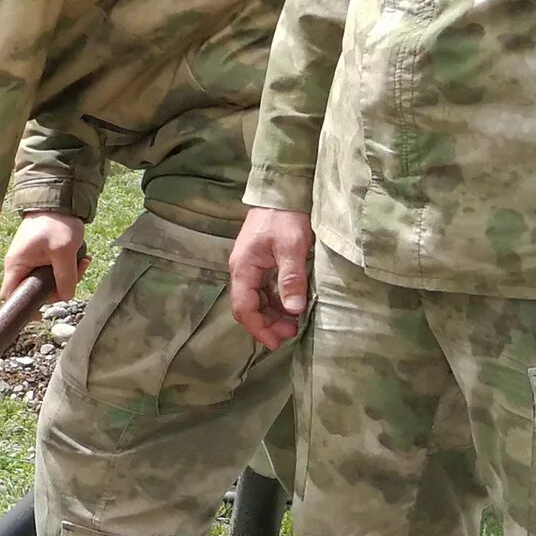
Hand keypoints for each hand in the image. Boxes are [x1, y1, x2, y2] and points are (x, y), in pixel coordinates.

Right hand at [2, 210, 88, 301]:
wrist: (59, 201)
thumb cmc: (55, 223)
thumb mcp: (63, 252)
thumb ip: (65, 278)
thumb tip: (66, 297)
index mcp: (16, 265)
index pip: (10, 295)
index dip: (21, 307)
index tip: (41, 313)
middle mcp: (20, 264)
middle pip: (35, 290)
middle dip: (58, 288)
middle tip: (75, 275)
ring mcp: (31, 260)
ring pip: (48, 281)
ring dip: (67, 276)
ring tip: (82, 261)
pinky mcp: (42, 255)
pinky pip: (54, 270)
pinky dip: (67, 267)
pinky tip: (80, 258)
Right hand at [229, 207, 316, 350]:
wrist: (281, 193)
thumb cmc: (285, 219)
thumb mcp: (292, 248)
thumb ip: (291, 279)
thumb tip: (293, 310)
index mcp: (243, 269)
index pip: (244, 308)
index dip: (259, 328)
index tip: (277, 342)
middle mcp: (241, 270)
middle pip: (247, 307)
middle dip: (267, 324)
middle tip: (292, 333)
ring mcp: (249, 267)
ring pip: (255, 300)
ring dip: (271, 314)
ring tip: (294, 322)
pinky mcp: (260, 263)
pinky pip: (263, 290)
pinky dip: (275, 302)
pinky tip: (291, 305)